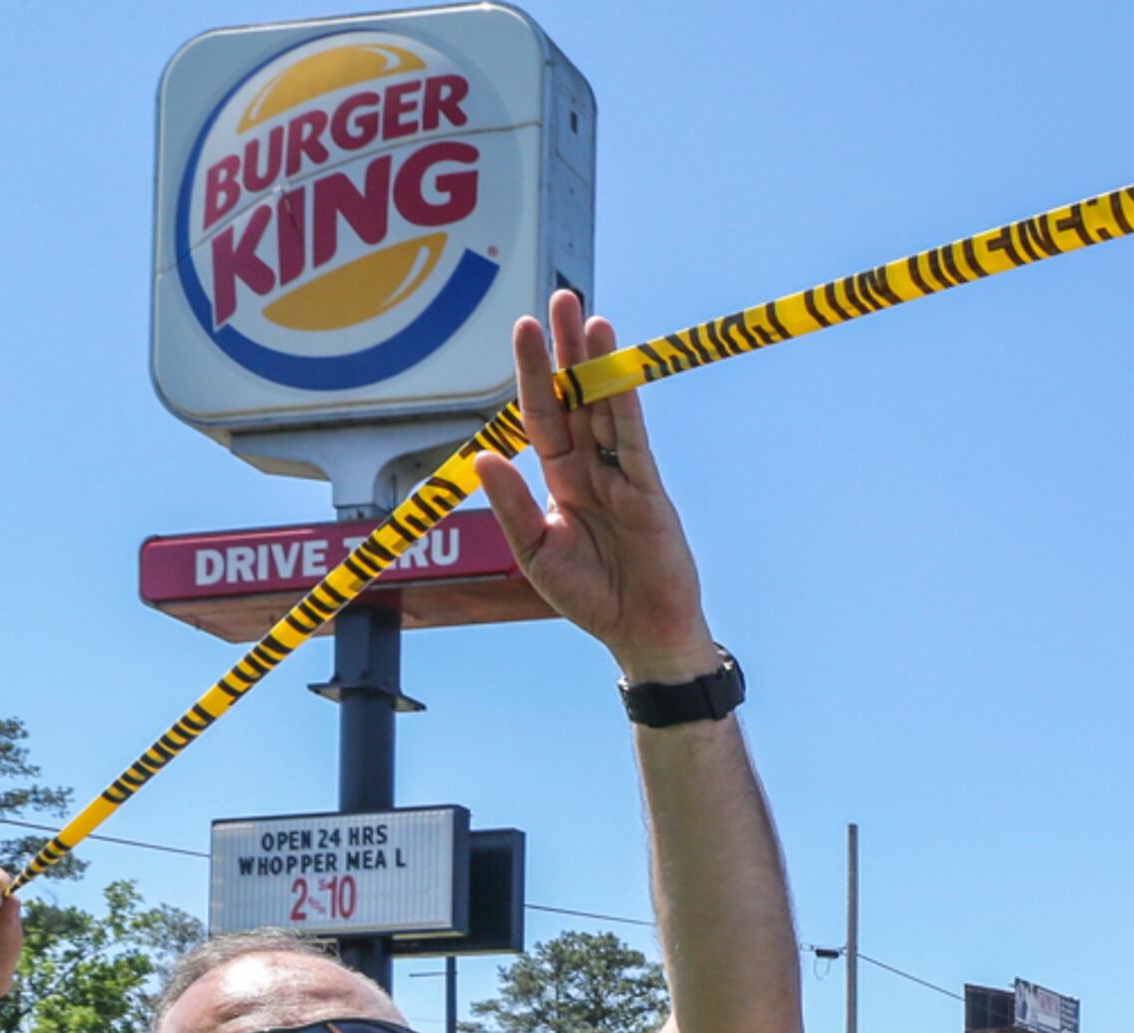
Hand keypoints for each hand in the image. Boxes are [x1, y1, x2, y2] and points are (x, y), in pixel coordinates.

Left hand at [473, 289, 719, 682]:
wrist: (640, 634)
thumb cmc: (589, 597)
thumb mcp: (535, 552)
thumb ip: (512, 505)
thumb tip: (484, 455)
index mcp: (560, 479)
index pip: (542, 414)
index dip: (531, 372)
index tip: (524, 326)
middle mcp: (591, 468)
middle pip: (576, 397)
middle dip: (568, 349)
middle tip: (562, 297)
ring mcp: (622, 477)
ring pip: (607, 409)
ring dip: (599, 365)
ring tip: (592, 319)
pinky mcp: (649, 494)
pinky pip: (633, 442)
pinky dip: (625, 406)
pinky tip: (619, 372)